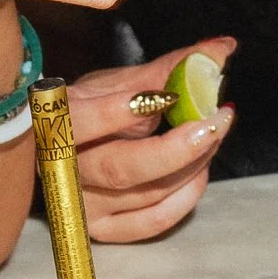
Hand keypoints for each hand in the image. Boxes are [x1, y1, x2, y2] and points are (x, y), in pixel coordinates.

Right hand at [68, 39, 235, 240]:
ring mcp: (83, 206)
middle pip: (122, 169)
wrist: (67, 149)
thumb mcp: (120, 82)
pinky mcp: (104, 230)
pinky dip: (186, 197)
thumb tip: (224, 48)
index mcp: (53, 124)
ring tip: (213, 133)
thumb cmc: (93, 108)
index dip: (122, 111)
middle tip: (219, 117)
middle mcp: (62, 172)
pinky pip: (154, 222)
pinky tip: (200, 170)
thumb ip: (169, 67)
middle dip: (180, 146)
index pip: (82, 123)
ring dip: (193, 164)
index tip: (172, 95)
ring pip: (146, 194)